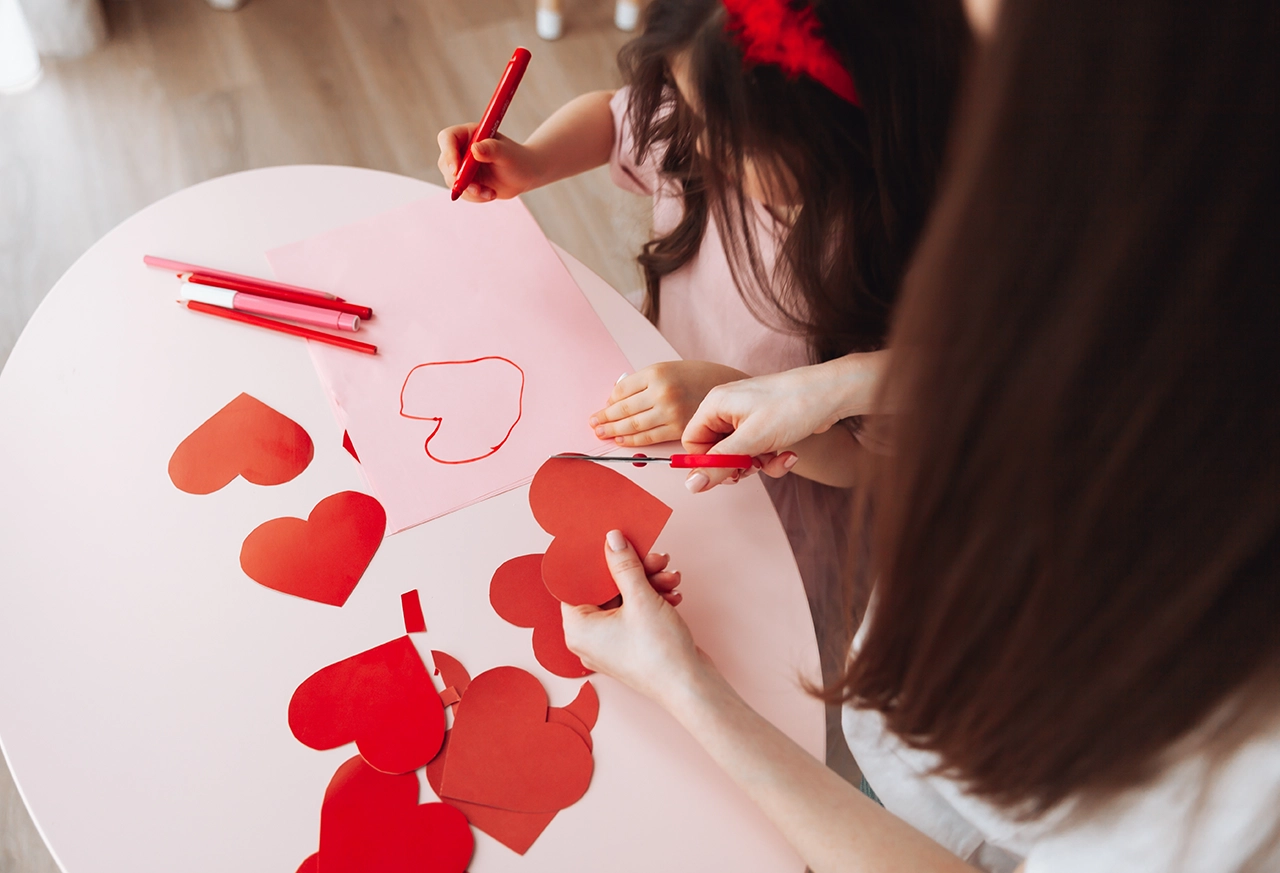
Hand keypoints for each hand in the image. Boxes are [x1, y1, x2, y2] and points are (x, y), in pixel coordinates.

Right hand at [436, 124, 545, 201]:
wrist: (525, 175)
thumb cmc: (518, 160)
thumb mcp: (506, 154)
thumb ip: (492, 150)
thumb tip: (475, 149)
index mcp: (469, 134)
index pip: (447, 138)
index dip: (448, 153)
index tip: (456, 170)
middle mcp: (462, 148)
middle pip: (445, 162)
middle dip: (458, 178)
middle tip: (476, 189)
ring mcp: (462, 165)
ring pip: (452, 180)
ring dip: (469, 191)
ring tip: (491, 193)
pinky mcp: (465, 181)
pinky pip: (461, 192)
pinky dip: (475, 197)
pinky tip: (491, 194)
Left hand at [561, 531, 709, 707]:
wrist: (691, 687)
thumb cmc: (658, 653)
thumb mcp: (640, 599)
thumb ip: (623, 565)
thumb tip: (611, 539)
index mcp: (578, 628)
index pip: (574, 583)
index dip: (592, 560)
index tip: (608, 542)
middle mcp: (589, 637)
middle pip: (604, 588)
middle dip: (632, 569)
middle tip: (653, 557)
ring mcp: (611, 642)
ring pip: (624, 598)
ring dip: (648, 582)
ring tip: (670, 576)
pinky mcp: (630, 644)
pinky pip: (635, 612)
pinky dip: (652, 599)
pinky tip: (673, 594)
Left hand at [589, 361, 748, 447]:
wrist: (732, 388)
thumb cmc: (700, 377)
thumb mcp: (670, 369)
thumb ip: (644, 382)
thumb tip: (616, 398)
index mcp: (657, 372)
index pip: (621, 390)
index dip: (609, 402)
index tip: (601, 408)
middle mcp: (662, 392)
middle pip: (623, 409)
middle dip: (605, 419)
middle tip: (593, 424)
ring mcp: (671, 412)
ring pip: (633, 426)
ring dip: (613, 432)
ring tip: (601, 434)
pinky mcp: (679, 429)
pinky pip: (649, 437)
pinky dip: (632, 440)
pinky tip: (622, 441)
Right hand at [681, 352, 888, 490]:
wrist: (832, 394)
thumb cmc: (791, 407)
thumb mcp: (751, 441)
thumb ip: (719, 464)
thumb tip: (692, 485)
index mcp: (716, 404)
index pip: (693, 441)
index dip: (707, 462)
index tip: (727, 473)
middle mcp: (728, 407)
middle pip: (716, 449)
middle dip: (736, 465)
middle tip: (752, 468)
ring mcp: (747, 415)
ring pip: (739, 453)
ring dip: (758, 463)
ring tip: (776, 459)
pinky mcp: (765, 423)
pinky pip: (758, 448)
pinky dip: (771, 457)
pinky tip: (790, 455)